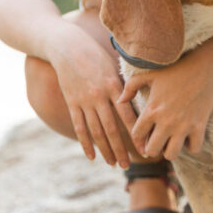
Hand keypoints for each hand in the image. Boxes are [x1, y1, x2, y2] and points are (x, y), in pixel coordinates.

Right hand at [51, 37, 138, 168]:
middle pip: (112, 129)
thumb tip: (139, 104)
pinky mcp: (72, 103)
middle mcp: (99, 95)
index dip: (136, 134)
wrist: (67, 47)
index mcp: (113, 85)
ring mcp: (84, 101)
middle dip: (121, 149)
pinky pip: (79, 127)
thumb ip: (124, 86)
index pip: (128, 115)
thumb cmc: (96, 55)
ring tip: (113, 164)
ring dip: (105, 150)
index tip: (145, 148)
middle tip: (128, 165)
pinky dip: (85, 143)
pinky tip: (91, 157)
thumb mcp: (113, 67)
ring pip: (96, 131)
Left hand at [119, 47, 212, 160]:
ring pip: (171, 155)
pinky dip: (190, 146)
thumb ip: (131, 87)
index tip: (143, 134)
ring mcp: (184, 126)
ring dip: (169, 150)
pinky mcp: (200, 127)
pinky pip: (194, 149)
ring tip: (171, 140)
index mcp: (152, 110)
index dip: (138, 137)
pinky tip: (188, 136)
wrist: (204, 67)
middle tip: (156, 140)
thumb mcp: (150, 75)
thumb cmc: (175, 69)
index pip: (137, 135)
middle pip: (152, 150)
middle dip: (151, 148)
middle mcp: (166, 121)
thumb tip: (120, 101)